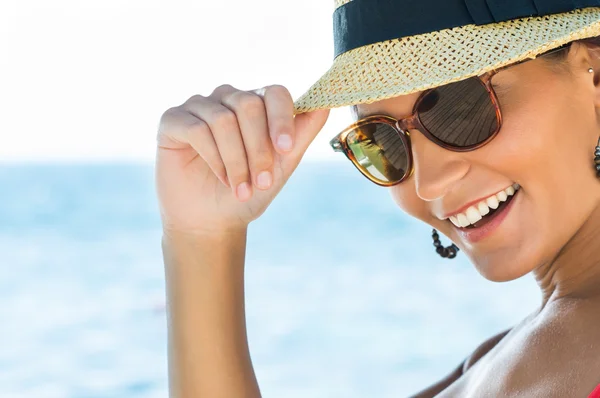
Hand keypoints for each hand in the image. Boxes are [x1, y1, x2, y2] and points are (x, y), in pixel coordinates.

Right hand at [156, 84, 329, 234]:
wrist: (212, 222)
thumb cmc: (248, 192)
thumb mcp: (281, 167)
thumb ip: (300, 136)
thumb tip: (326, 105)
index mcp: (256, 106)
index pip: (274, 93)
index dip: (282, 119)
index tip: (286, 150)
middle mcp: (227, 99)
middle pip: (248, 104)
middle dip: (259, 148)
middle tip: (261, 182)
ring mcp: (199, 107)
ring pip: (223, 119)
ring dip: (236, 160)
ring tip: (241, 188)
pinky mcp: (173, 120)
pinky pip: (197, 129)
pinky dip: (214, 159)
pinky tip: (220, 178)